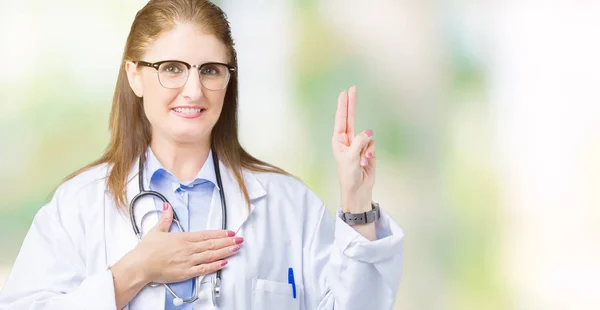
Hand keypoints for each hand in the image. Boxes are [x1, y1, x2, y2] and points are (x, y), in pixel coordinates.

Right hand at [133, 203, 242, 283]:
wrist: (140, 265)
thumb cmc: (147, 250)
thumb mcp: (157, 230)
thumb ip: (165, 218)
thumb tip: (167, 206)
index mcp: (183, 238)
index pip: (206, 235)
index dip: (220, 233)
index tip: (230, 232)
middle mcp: (188, 249)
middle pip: (212, 244)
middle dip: (227, 241)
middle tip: (239, 239)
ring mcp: (188, 261)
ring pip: (211, 255)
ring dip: (225, 252)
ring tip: (236, 248)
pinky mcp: (186, 272)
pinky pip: (204, 269)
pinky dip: (215, 266)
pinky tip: (224, 263)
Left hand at [332, 85, 375, 212]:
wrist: (358, 190)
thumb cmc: (349, 175)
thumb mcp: (351, 156)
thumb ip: (359, 141)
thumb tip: (369, 132)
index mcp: (339, 141)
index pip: (341, 119)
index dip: (343, 105)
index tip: (344, 93)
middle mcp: (348, 141)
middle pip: (351, 118)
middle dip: (352, 104)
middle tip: (353, 88)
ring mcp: (358, 145)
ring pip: (367, 136)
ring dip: (366, 149)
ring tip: (361, 161)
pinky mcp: (368, 151)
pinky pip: (372, 145)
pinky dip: (371, 153)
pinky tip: (366, 163)